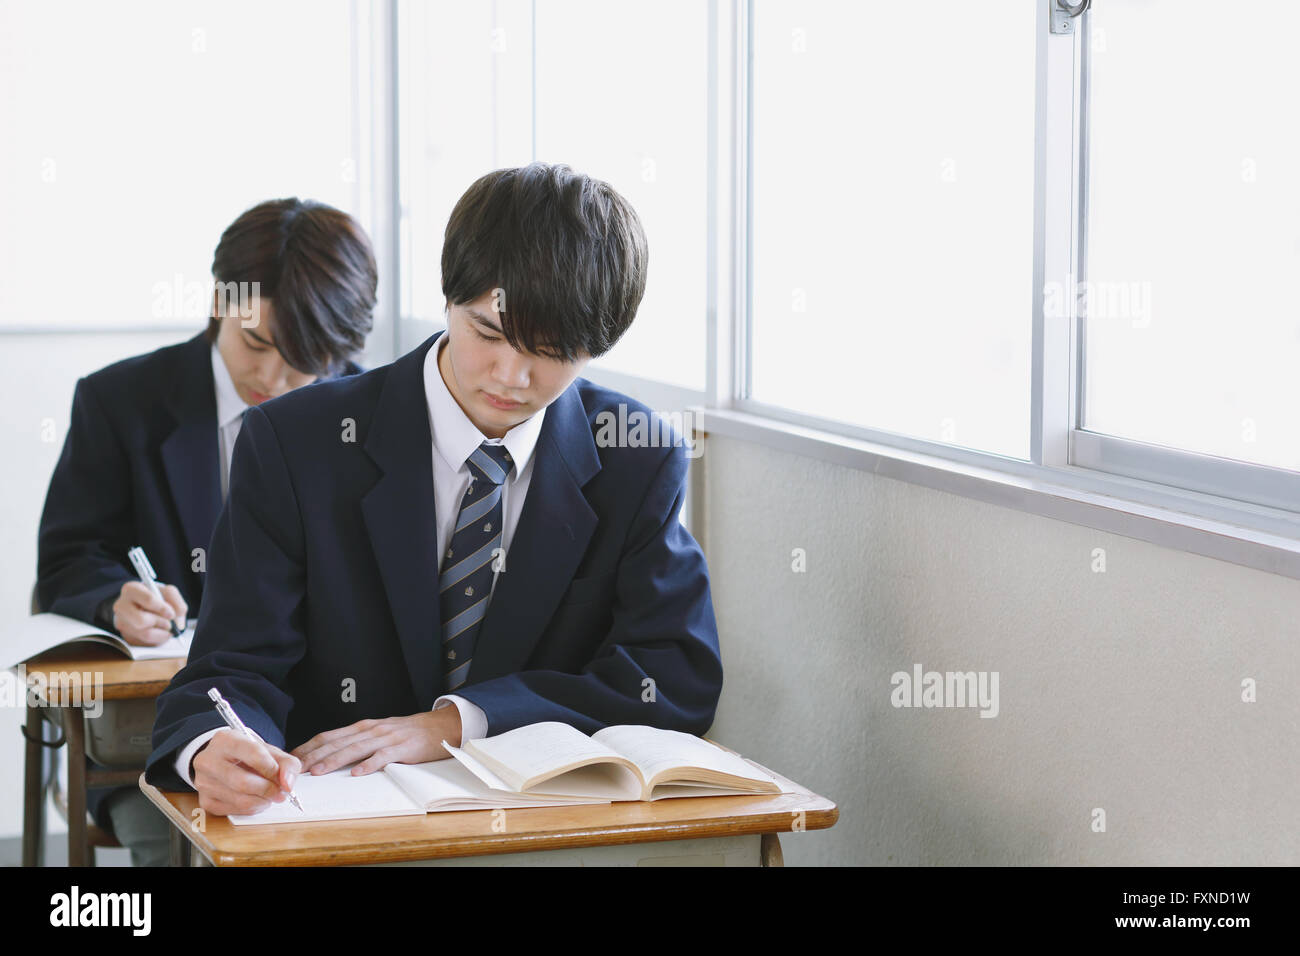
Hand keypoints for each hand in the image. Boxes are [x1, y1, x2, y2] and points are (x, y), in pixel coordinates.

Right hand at [111, 580, 186, 645]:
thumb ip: (176, 602)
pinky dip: (158, 638)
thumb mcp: (168, 593)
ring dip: (161, 631)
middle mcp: (121, 605)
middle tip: (168, 621)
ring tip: (165, 625)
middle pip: (142, 620)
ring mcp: (121, 622)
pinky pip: (145, 642)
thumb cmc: (156, 597)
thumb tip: (177, 621)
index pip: (148, 600)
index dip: (163, 608)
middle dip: (160, 622)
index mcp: (131, 589)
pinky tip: (160, 631)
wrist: (146, 606)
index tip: (171, 613)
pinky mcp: (126, 635)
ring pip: (144, 633)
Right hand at [192, 728, 300, 817]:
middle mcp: (208, 760)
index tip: (283, 778)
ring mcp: (203, 781)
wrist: (224, 760)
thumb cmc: (247, 754)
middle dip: (268, 790)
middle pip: (243, 782)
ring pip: (239, 799)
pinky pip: (233, 810)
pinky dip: (251, 808)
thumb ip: (286, 763)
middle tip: (280, 792)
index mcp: (226, 740)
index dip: (272, 770)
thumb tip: (288, 784)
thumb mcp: (268, 750)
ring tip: (270, 796)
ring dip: (262, 801)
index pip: (253, 754)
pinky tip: (256, 800)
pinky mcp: (204, 800)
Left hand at [291, 708, 463, 776]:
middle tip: (295, 769)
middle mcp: (371, 730)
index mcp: (362, 727)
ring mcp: (386, 738)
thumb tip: (330, 756)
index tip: (291, 759)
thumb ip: (357, 742)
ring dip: (334, 760)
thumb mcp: (378, 733)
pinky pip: (383, 756)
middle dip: (314, 756)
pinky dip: (369, 764)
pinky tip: (357, 773)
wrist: (439, 726)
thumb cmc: (406, 733)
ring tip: (318, 772)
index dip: (309, 747)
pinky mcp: (402, 748)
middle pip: (337, 742)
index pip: (329, 736)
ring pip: (355, 749)